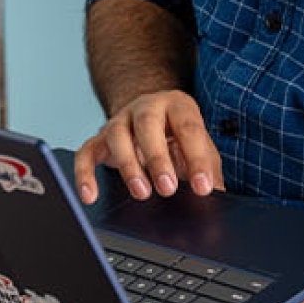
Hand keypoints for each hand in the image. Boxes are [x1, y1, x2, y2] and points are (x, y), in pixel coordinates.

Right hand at [74, 89, 224, 204]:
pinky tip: (90, 195)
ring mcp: (121, 120)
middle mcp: (147, 107)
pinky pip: (86, 152)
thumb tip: (218, 196)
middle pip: (149, 124)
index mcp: (178, 106)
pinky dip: (84, 173)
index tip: (203, 187)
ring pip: (117, 134)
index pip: (189, 128)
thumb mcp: (199, 148)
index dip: (197, 158)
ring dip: (128, 164)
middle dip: (158, 157)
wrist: (151, 114)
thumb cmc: (178, 137)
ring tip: (141, 192)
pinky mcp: (99, 138)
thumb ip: (209, 169)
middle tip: (168, 189)